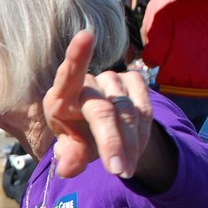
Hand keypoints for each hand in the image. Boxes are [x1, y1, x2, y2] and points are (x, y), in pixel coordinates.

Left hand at [42, 31, 153, 178]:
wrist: (101, 128)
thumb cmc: (78, 135)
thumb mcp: (71, 148)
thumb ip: (69, 156)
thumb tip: (67, 169)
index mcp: (62, 95)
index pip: (68, 73)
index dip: (77, 55)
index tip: (85, 36)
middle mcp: (88, 83)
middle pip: (103, 110)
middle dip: (111, 142)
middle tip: (117, 171)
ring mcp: (114, 80)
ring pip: (128, 115)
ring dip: (130, 146)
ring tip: (125, 170)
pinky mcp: (135, 82)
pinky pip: (145, 112)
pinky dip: (142, 137)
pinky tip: (134, 153)